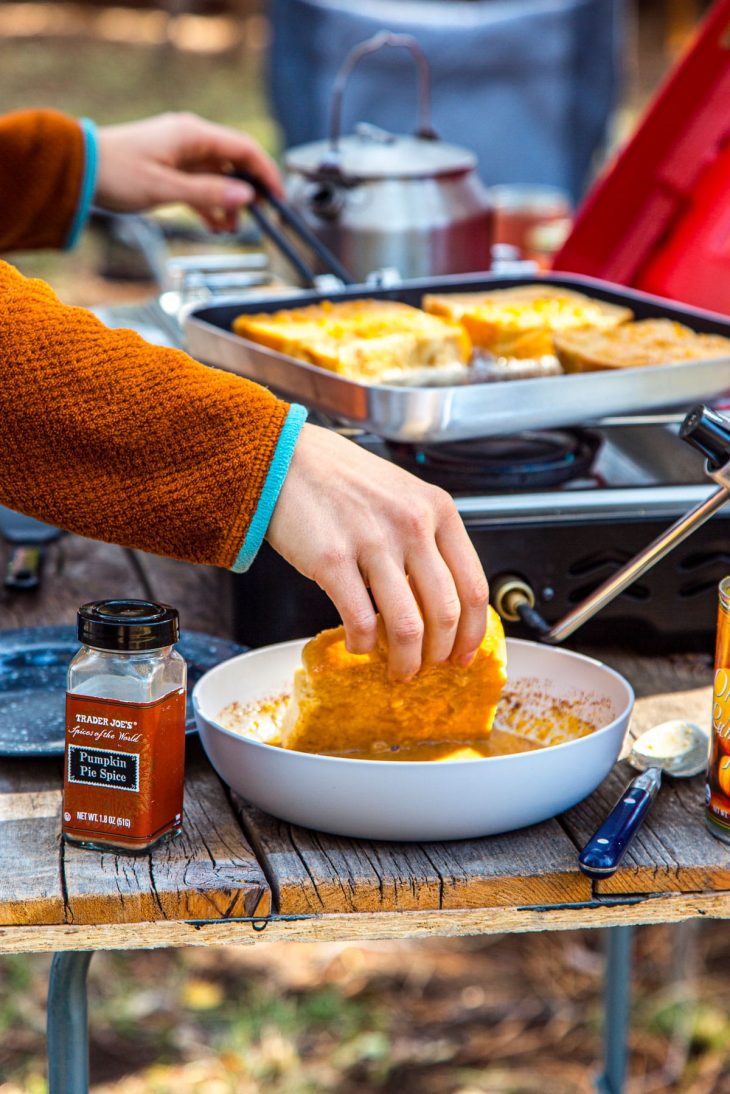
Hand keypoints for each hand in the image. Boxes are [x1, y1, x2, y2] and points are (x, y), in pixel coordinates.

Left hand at [94, 112, 282, 231]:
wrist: (79, 169)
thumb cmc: (116, 173)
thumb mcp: (165, 188)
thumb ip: (208, 193)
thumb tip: (246, 196)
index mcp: (193, 135)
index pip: (244, 150)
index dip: (266, 174)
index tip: (279, 199)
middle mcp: (191, 138)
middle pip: (235, 163)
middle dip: (249, 192)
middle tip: (259, 218)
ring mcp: (181, 153)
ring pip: (219, 177)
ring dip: (229, 202)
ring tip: (231, 229)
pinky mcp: (171, 168)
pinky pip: (201, 184)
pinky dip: (211, 204)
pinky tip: (215, 225)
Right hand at [266, 424, 488, 679]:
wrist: (286, 459)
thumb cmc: (342, 480)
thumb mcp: (403, 496)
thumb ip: (428, 540)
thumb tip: (441, 603)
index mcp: (437, 510)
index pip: (473, 585)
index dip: (473, 631)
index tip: (465, 652)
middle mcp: (412, 524)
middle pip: (445, 612)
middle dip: (439, 653)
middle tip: (428, 666)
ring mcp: (373, 541)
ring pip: (408, 626)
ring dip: (406, 660)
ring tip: (398, 668)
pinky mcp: (333, 559)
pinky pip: (360, 621)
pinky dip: (364, 644)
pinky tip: (359, 644)